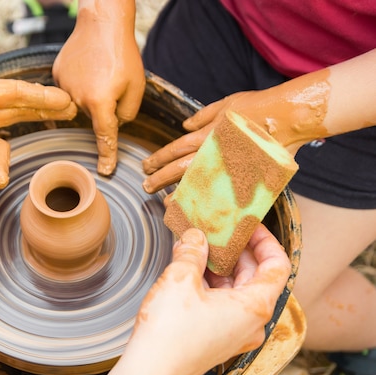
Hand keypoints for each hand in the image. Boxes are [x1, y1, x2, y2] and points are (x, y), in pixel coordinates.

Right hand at [53, 0, 144, 174]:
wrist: (101, 21)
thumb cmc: (122, 52)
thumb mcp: (136, 87)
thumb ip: (127, 113)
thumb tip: (114, 123)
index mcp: (99, 103)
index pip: (104, 137)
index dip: (106, 156)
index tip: (104, 171)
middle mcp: (77, 98)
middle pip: (93, 115)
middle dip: (104, 104)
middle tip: (112, 79)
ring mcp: (63, 85)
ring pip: (81, 102)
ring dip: (91, 93)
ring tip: (100, 70)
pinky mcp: (56, 74)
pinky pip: (70, 88)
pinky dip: (80, 82)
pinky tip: (88, 66)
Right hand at [130, 225, 289, 374]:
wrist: (150, 373)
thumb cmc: (169, 334)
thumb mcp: (180, 279)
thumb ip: (192, 251)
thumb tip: (195, 236)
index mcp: (254, 307)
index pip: (277, 266)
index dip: (265, 241)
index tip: (249, 227)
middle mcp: (251, 323)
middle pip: (255, 277)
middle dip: (236, 251)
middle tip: (218, 232)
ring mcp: (235, 333)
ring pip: (236, 291)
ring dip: (220, 267)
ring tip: (199, 248)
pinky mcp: (217, 339)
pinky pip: (223, 305)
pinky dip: (211, 285)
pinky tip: (190, 271)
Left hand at [142, 85, 325, 192]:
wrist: (289, 116)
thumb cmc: (258, 106)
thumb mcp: (226, 104)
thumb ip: (203, 116)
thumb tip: (184, 125)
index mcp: (207, 134)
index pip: (176, 149)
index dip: (159, 159)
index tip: (146, 166)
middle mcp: (213, 153)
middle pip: (181, 169)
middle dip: (161, 179)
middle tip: (147, 187)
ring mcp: (228, 167)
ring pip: (198, 183)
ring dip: (180, 194)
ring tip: (167, 203)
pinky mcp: (244, 177)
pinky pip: (221, 193)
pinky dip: (209, 201)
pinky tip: (200, 209)